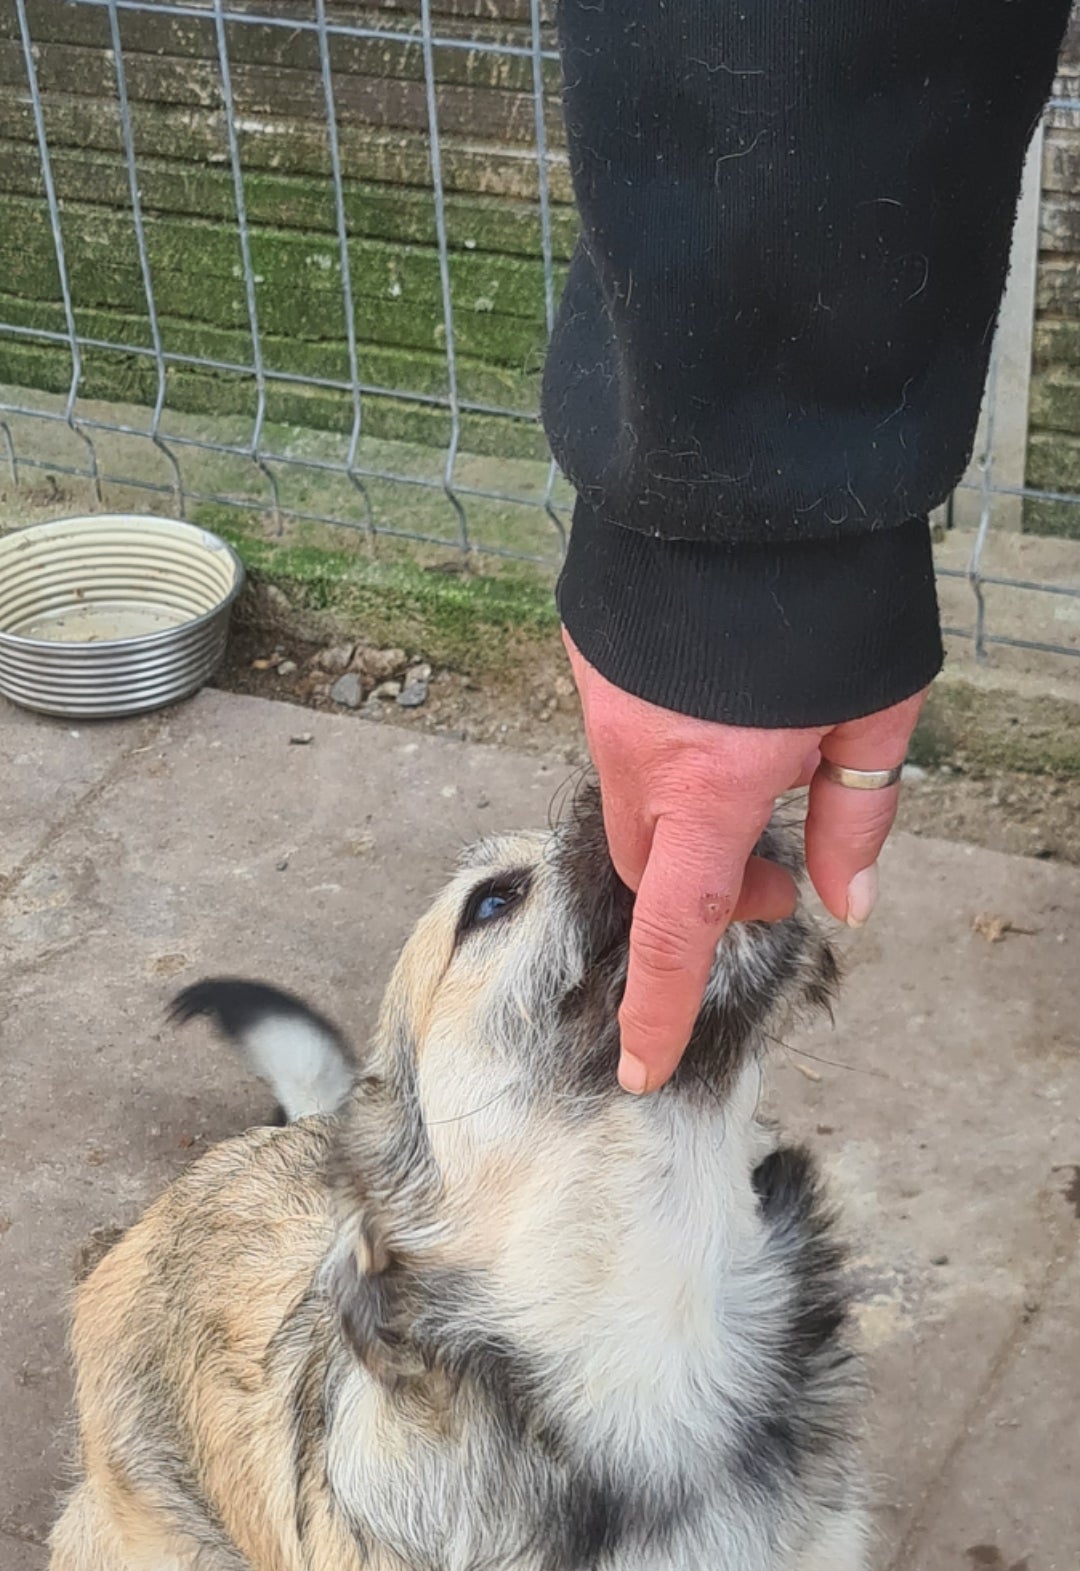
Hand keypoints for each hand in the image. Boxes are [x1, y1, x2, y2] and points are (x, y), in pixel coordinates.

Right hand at [564, 634, 925, 1092]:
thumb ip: (857, 817)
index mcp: (711, 787)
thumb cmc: (831, 590)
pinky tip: (719, 706)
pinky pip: (621, 734)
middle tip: (778, 880)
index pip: (677, 932)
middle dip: (704, 901)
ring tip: (759, 780)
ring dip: (687, 824)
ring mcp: (603, 704)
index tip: (639, 1065)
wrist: (750, 460)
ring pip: (632, 804)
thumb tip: (843, 901)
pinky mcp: (590, 655)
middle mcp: (639, 756)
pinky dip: (665, 752)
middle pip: (653, 873)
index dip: (659, 1009)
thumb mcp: (878, 713)